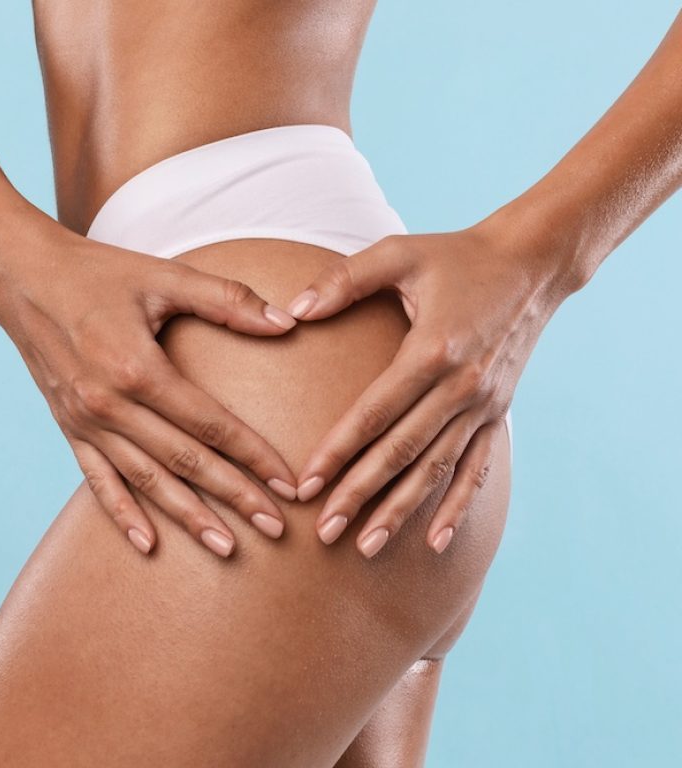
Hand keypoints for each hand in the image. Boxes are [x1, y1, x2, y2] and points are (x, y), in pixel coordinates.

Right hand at [0, 218, 298, 556]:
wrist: (20, 274)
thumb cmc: (98, 271)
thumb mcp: (164, 275)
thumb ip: (228, 300)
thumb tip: (287, 323)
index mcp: (138, 368)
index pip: (211, 424)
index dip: (255, 456)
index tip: (289, 485)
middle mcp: (110, 404)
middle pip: (185, 461)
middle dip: (235, 496)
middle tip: (275, 528)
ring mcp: (86, 422)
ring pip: (146, 481)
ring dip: (189, 517)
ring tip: (226, 547)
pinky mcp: (68, 427)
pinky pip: (98, 480)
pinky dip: (123, 513)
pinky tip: (148, 544)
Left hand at [283, 221, 571, 557]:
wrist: (530, 263)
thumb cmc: (457, 255)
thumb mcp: (398, 253)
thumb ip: (344, 280)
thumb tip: (293, 310)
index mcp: (431, 349)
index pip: (373, 413)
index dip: (336, 451)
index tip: (305, 485)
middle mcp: (460, 385)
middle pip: (400, 452)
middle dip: (358, 494)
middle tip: (324, 531)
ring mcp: (483, 404)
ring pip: (435, 469)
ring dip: (400, 510)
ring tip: (367, 546)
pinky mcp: (497, 412)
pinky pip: (475, 468)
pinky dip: (457, 506)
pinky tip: (437, 541)